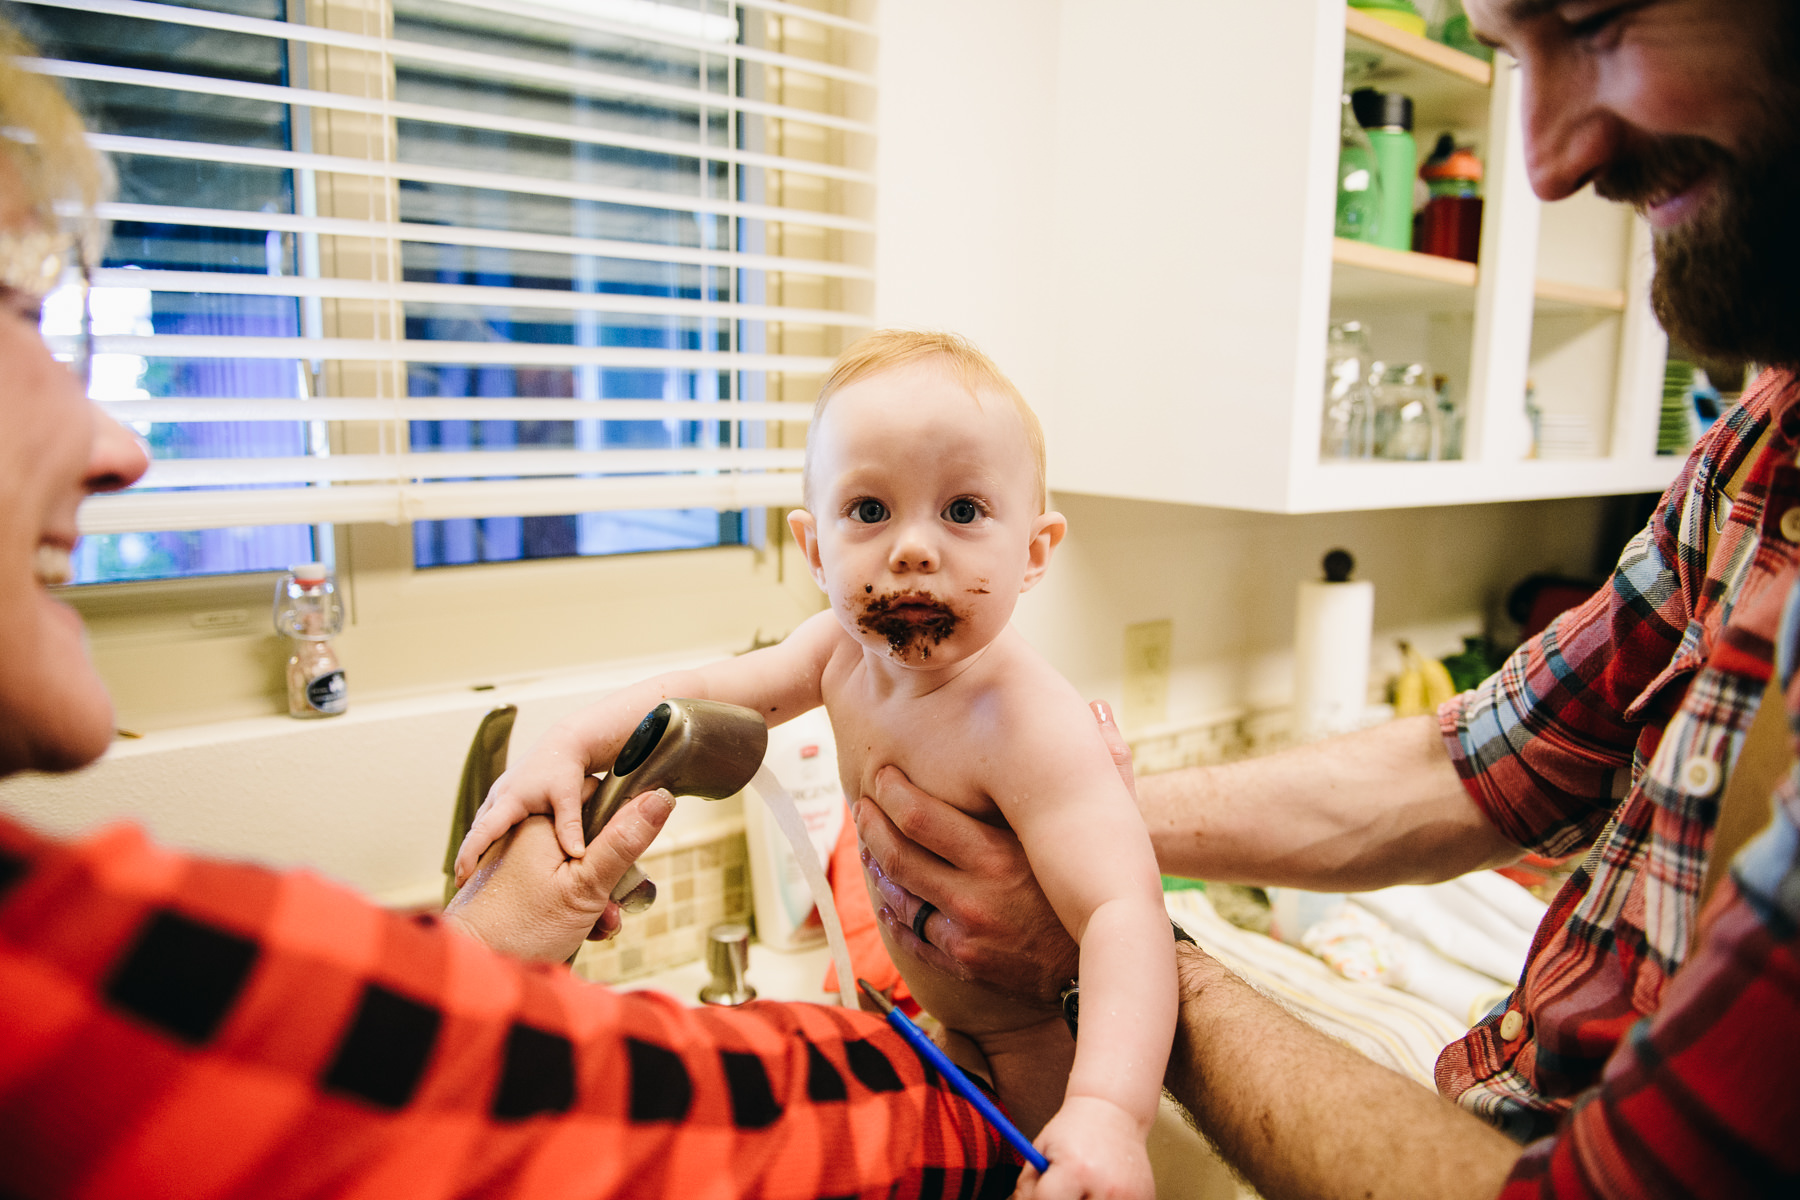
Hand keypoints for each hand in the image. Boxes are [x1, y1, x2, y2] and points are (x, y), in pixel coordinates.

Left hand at [443, 788, 674, 960]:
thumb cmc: (523, 928)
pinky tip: (581, 931)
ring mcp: (517, 861)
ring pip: (573, 866)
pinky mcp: (513, 886)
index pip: (597, 796)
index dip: (620, 824)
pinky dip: (572, 906)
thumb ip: (623, 841)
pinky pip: (555, 886)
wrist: (474, 968)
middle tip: (612, 907)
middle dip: (608, 874)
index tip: (628, 858)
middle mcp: (526, 834)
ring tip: (598, 925)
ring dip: (593, 897)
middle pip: (588, 837)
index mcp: (542, 821)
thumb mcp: (586, 884)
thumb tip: (659, 798)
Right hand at [453, 739, 593, 885]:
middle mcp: (498, 796)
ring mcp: (499, 795)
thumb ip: (569, 825)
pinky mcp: (505, 796)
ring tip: (472, 875)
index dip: (470, 854)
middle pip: (476, 831)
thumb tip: (576, 855)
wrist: (564, 744)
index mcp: (509, 799)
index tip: (461, 875)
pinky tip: (491, 854)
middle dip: (467, 856)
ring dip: (475, 847)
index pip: (483, 831)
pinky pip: (489, 820)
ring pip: (482, 825)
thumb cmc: (565, 769)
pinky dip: (486, 837)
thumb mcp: (568, 797)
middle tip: (462, 886)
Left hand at [852, 701, 1137, 1006]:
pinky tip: (889, 888)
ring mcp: (966, 934)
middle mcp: (977, 898)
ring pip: (897, 894)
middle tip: (863, 805)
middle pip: (897, 855)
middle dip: (872, 825)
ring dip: (876, 864)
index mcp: (1002, 858)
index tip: (883, 775)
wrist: (1107, 961)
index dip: (892, 793)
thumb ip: (1106, 764)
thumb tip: (1098, 707)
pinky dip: (893, 908)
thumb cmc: (1103, 881)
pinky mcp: (962, 961)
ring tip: (869, 840)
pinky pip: (911, 933)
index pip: (920, 818)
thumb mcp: (1112, 821)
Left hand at [1017, 1096, 1154, 1199]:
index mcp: (1075, 1169)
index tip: (1038, 1195)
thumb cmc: (1073, 1130)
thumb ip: (1027, 1186)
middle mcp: (1106, 1186)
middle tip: (1063, 1191)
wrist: (1114, 1111)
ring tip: (1082, 1189)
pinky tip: (1101, 1191)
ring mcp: (1128, 1197)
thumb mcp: (1042, 1150)